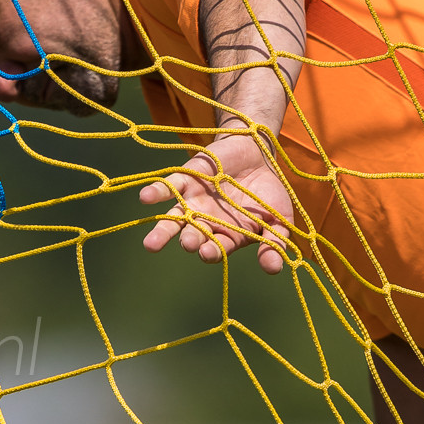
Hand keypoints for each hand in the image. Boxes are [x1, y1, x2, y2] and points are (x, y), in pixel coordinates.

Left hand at [140, 132, 294, 274]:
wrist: (257, 155)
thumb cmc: (268, 194)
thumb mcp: (278, 220)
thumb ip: (274, 242)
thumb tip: (274, 269)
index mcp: (227, 236)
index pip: (216, 248)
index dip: (212, 251)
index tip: (209, 252)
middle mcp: (206, 223)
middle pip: (192, 236)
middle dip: (190, 241)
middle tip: (189, 243)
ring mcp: (194, 202)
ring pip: (175, 219)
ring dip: (163, 231)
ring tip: (151, 244)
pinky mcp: (186, 178)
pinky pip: (168, 187)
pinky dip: (156, 192)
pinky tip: (145, 199)